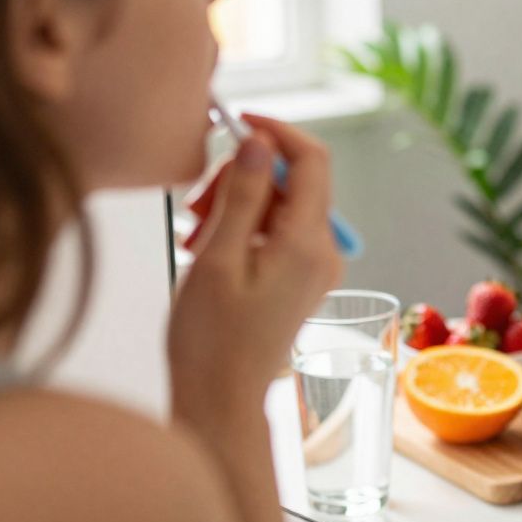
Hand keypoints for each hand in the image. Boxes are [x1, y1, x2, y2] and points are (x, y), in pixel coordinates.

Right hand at [168, 115, 342, 413]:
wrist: (221, 399)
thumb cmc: (211, 340)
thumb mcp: (218, 258)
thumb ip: (243, 196)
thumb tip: (259, 144)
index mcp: (308, 244)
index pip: (311, 161)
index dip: (277, 132)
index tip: (237, 122)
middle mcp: (324, 252)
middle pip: (294, 181)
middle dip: (244, 177)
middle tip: (197, 204)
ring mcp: (316, 266)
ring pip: (282, 205)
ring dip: (238, 204)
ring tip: (197, 236)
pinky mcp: (302, 278)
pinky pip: (279, 231)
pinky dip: (245, 228)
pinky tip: (210, 250)